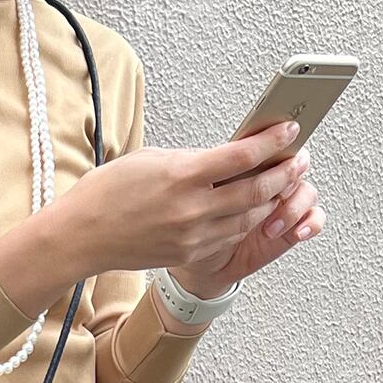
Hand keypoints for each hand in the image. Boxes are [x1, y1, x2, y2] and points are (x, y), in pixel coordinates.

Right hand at [49, 118, 327, 296]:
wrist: (82, 236)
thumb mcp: (150, 160)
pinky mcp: (189, 252)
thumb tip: (225, 158)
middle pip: (256, 190)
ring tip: (283, 183)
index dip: (272, 142)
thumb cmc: (108, 191)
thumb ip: (192, 160)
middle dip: (283, 173)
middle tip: (299, 159)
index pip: (242, 157)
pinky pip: (230, 235)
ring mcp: (193, 235)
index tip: (290, 130)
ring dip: (272, 199)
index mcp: (182, 175)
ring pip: (250, 217)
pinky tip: (256, 208)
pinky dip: (248, 220)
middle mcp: (192, 208)